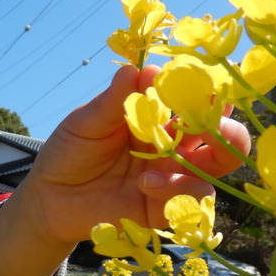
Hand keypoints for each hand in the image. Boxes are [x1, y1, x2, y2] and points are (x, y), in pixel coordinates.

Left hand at [20, 64, 250, 246]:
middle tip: (212, 121)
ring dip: (200, 161)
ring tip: (158, 160)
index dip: (207, 91)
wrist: (49, 197)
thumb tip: (140, 69)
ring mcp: (171, 176)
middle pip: (222, 134)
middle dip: (226, 126)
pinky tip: (145, 184)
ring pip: (216, 166)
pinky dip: (177, 189)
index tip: (203, 82)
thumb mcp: (87, 122)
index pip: (195, 101)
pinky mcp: (164, 207)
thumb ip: (115, 100)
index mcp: (158, 118)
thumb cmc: (69, 152)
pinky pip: (193, 199)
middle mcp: (173, 146)